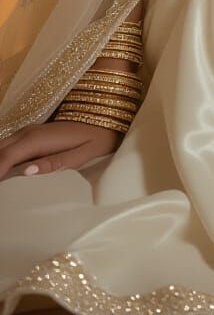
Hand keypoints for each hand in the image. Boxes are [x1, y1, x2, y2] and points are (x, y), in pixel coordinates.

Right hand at [0, 119, 120, 177]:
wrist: (103, 119)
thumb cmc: (93, 140)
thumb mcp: (79, 155)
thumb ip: (53, 164)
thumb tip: (26, 172)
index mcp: (38, 139)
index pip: (5, 156)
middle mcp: (28, 132)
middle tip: (1, 194)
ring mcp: (28, 131)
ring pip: (1, 147)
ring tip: (3, 187)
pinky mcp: (30, 135)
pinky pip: (8, 146)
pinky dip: (2, 158)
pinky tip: (5, 174)